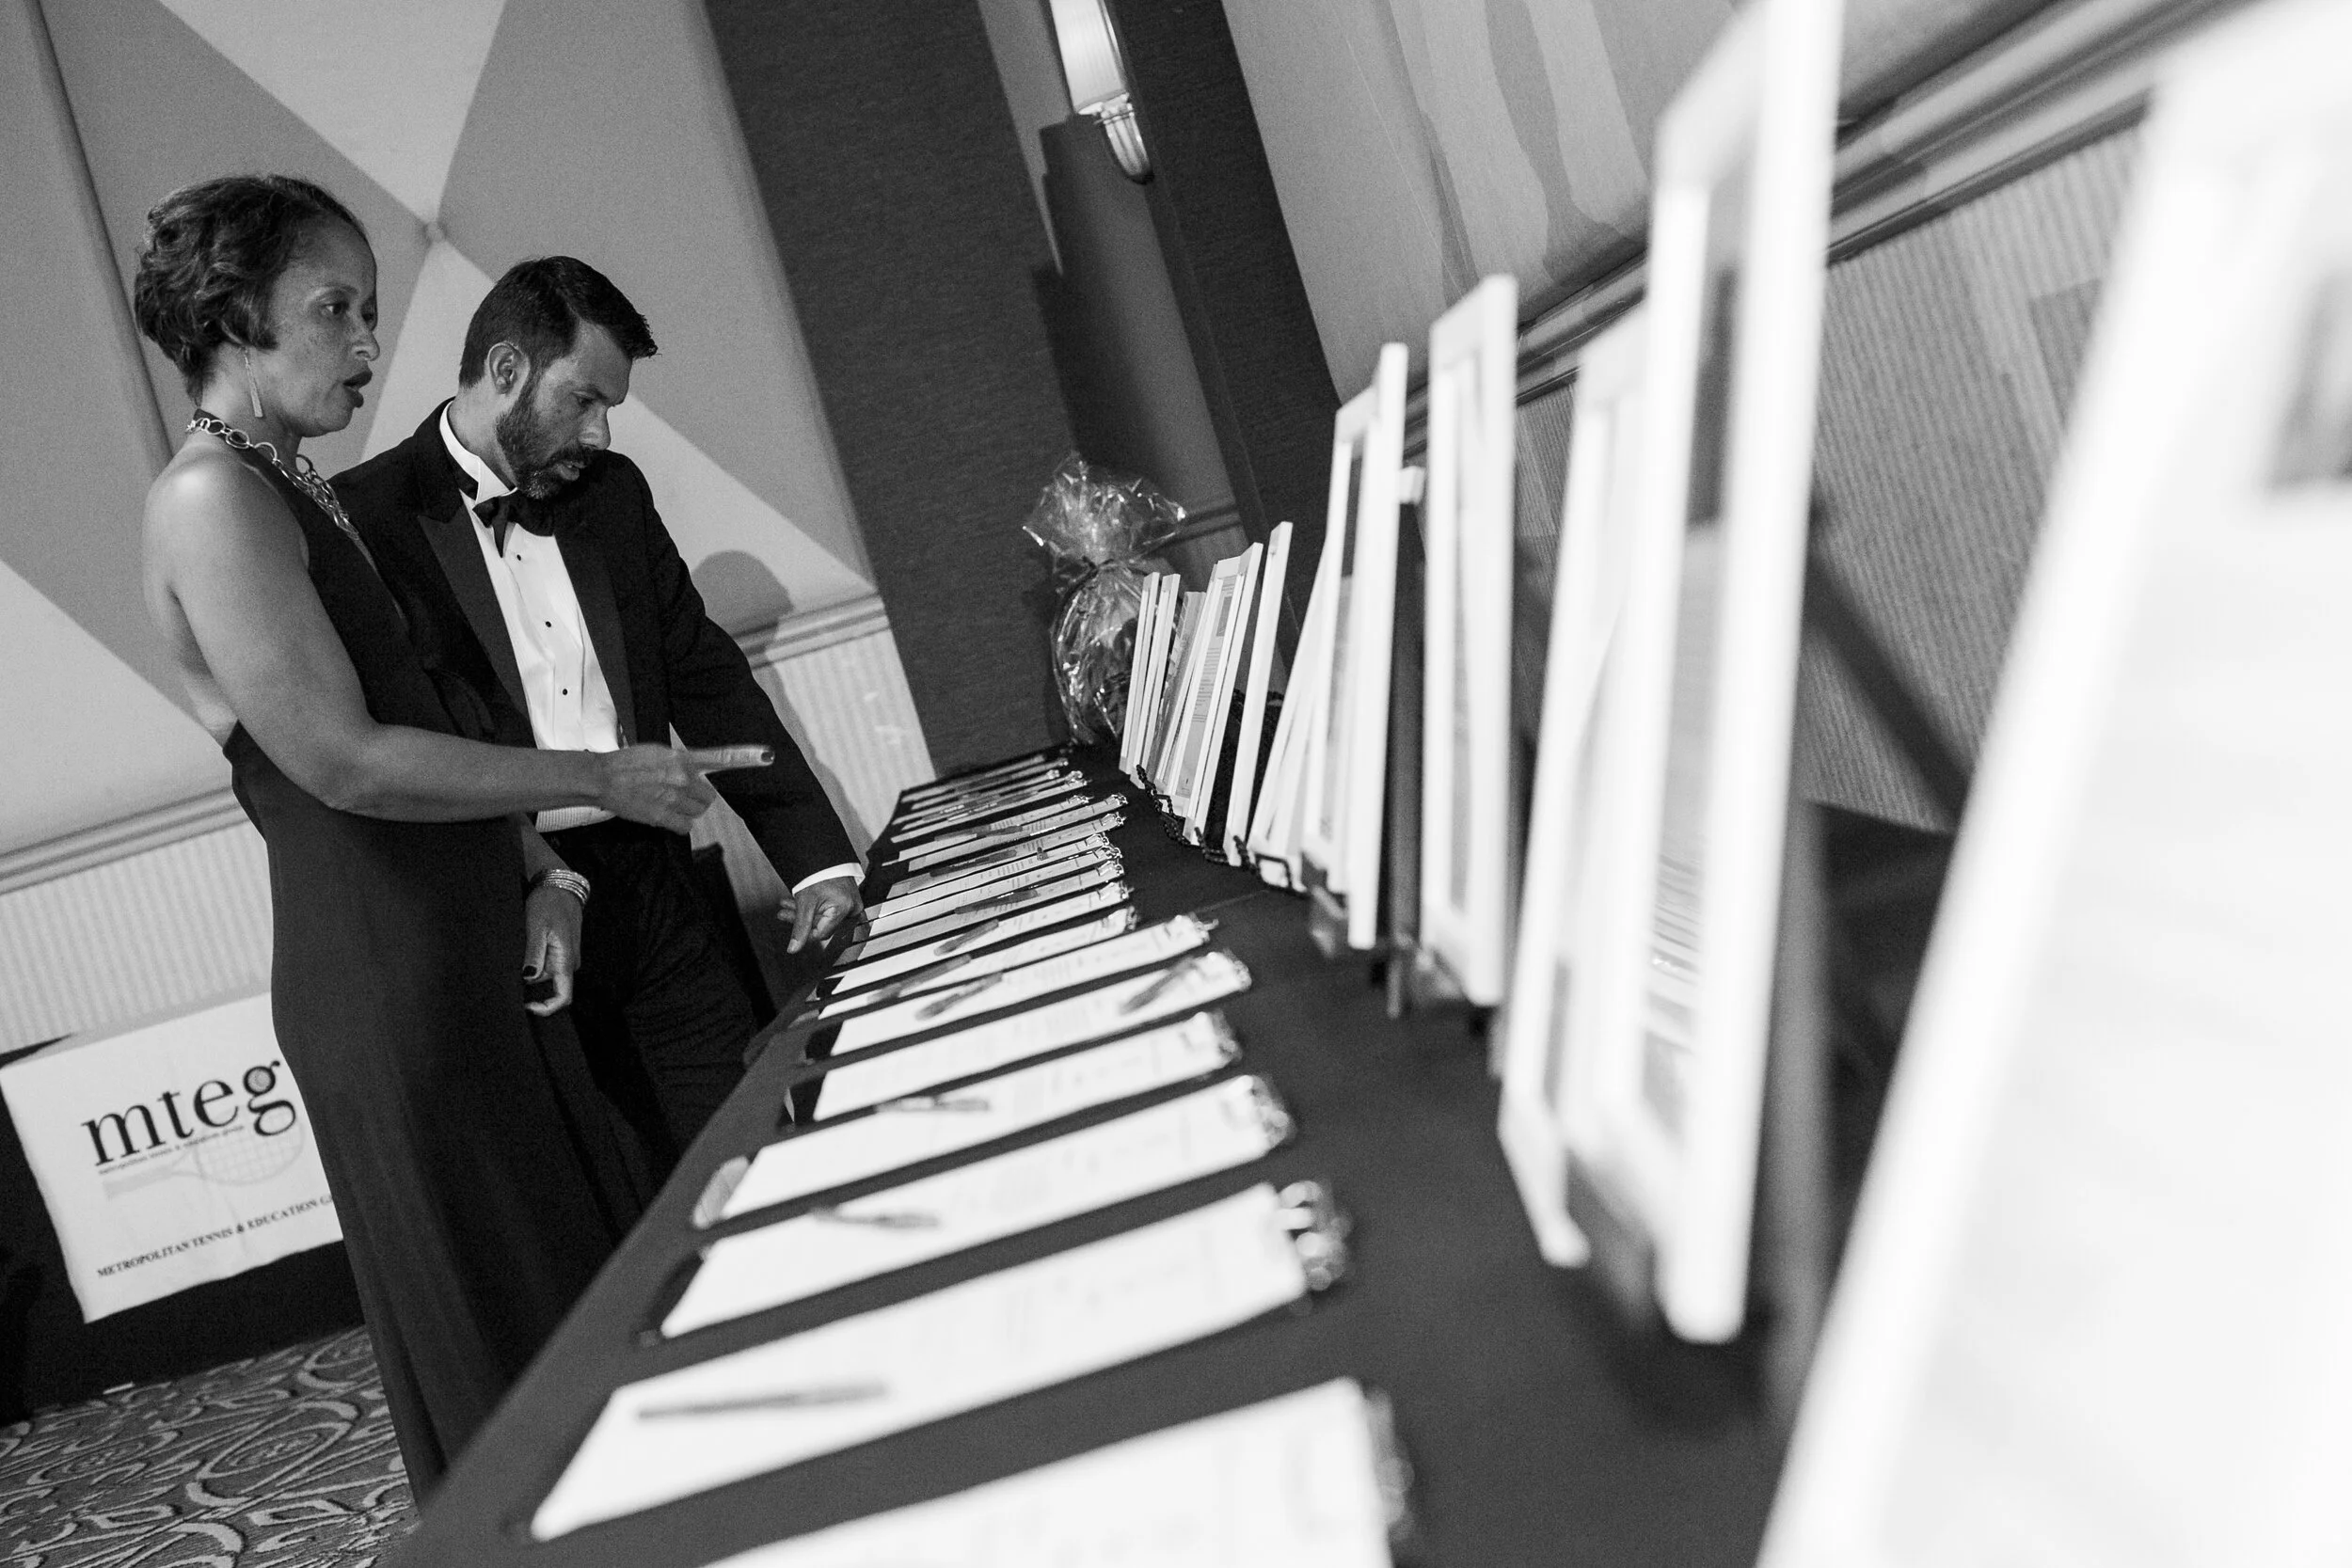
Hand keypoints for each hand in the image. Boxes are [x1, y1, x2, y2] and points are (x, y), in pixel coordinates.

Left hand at [522, 882, 584, 1015]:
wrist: (560, 886)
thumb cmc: (549, 903)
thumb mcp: (537, 927)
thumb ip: (534, 953)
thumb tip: (528, 978)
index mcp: (566, 961)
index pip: (563, 998)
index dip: (545, 1008)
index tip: (525, 1005)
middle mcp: (570, 964)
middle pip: (550, 989)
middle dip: (531, 988)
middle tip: (509, 976)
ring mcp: (567, 959)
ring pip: (547, 978)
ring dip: (530, 975)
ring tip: (515, 960)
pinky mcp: (561, 953)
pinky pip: (547, 968)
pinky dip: (533, 966)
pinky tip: (522, 955)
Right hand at [595, 743, 771, 833]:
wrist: (603, 778)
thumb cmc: (627, 763)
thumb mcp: (658, 752)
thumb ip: (680, 761)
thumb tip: (693, 771)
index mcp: (682, 759)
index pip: (719, 757)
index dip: (744, 757)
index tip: (766, 755)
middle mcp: (681, 778)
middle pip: (708, 796)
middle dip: (699, 797)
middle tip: (682, 794)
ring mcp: (673, 799)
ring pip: (698, 812)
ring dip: (688, 810)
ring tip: (669, 803)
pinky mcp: (662, 816)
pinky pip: (685, 826)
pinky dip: (679, 824)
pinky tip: (666, 815)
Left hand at [782, 875, 862, 952]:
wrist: (826, 858)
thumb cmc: (819, 875)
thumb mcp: (805, 903)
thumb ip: (800, 927)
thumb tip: (794, 948)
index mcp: (844, 910)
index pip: (822, 933)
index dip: (805, 931)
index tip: (792, 923)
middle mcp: (852, 909)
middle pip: (822, 925)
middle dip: (801, 918)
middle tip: (784, 912)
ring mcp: (852, 905)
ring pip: (824, 917)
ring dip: (805, 913)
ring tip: (788, 905)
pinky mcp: (849, 901)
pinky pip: (830, 911)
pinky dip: (815, 908)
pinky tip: (800, 904)